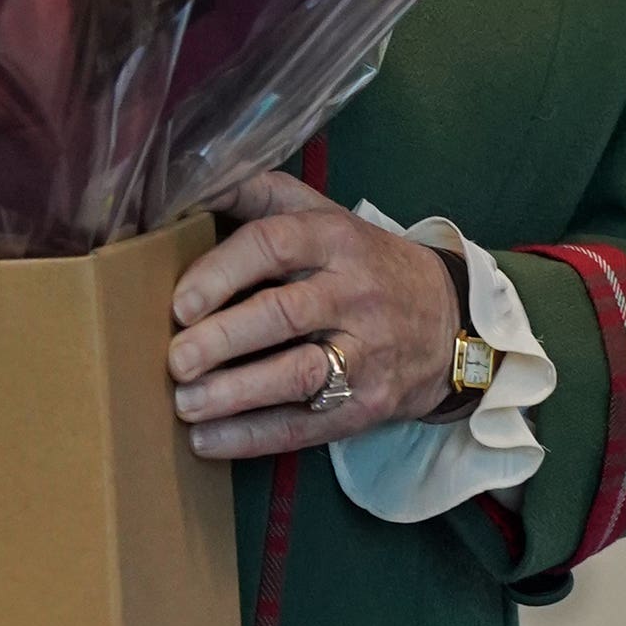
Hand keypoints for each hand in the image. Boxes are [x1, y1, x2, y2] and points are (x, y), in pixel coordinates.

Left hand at [165, 170, 460, 460]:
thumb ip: (262, 196)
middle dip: (223, 338)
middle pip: (284, 314)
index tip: (180, 303)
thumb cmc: (363, 265)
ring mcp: (366, 353)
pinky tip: (208, 441)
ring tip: (185, 404)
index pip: (275, 244)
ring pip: (297, 373)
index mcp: (337, 239)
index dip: (222, 272)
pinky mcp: (367, 404)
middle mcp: (355, 293)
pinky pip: (306, 424)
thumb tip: (192, 183)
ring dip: (236, 393)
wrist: (449, 321)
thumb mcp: (325, 216)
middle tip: (176, 359)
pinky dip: (252, 436)